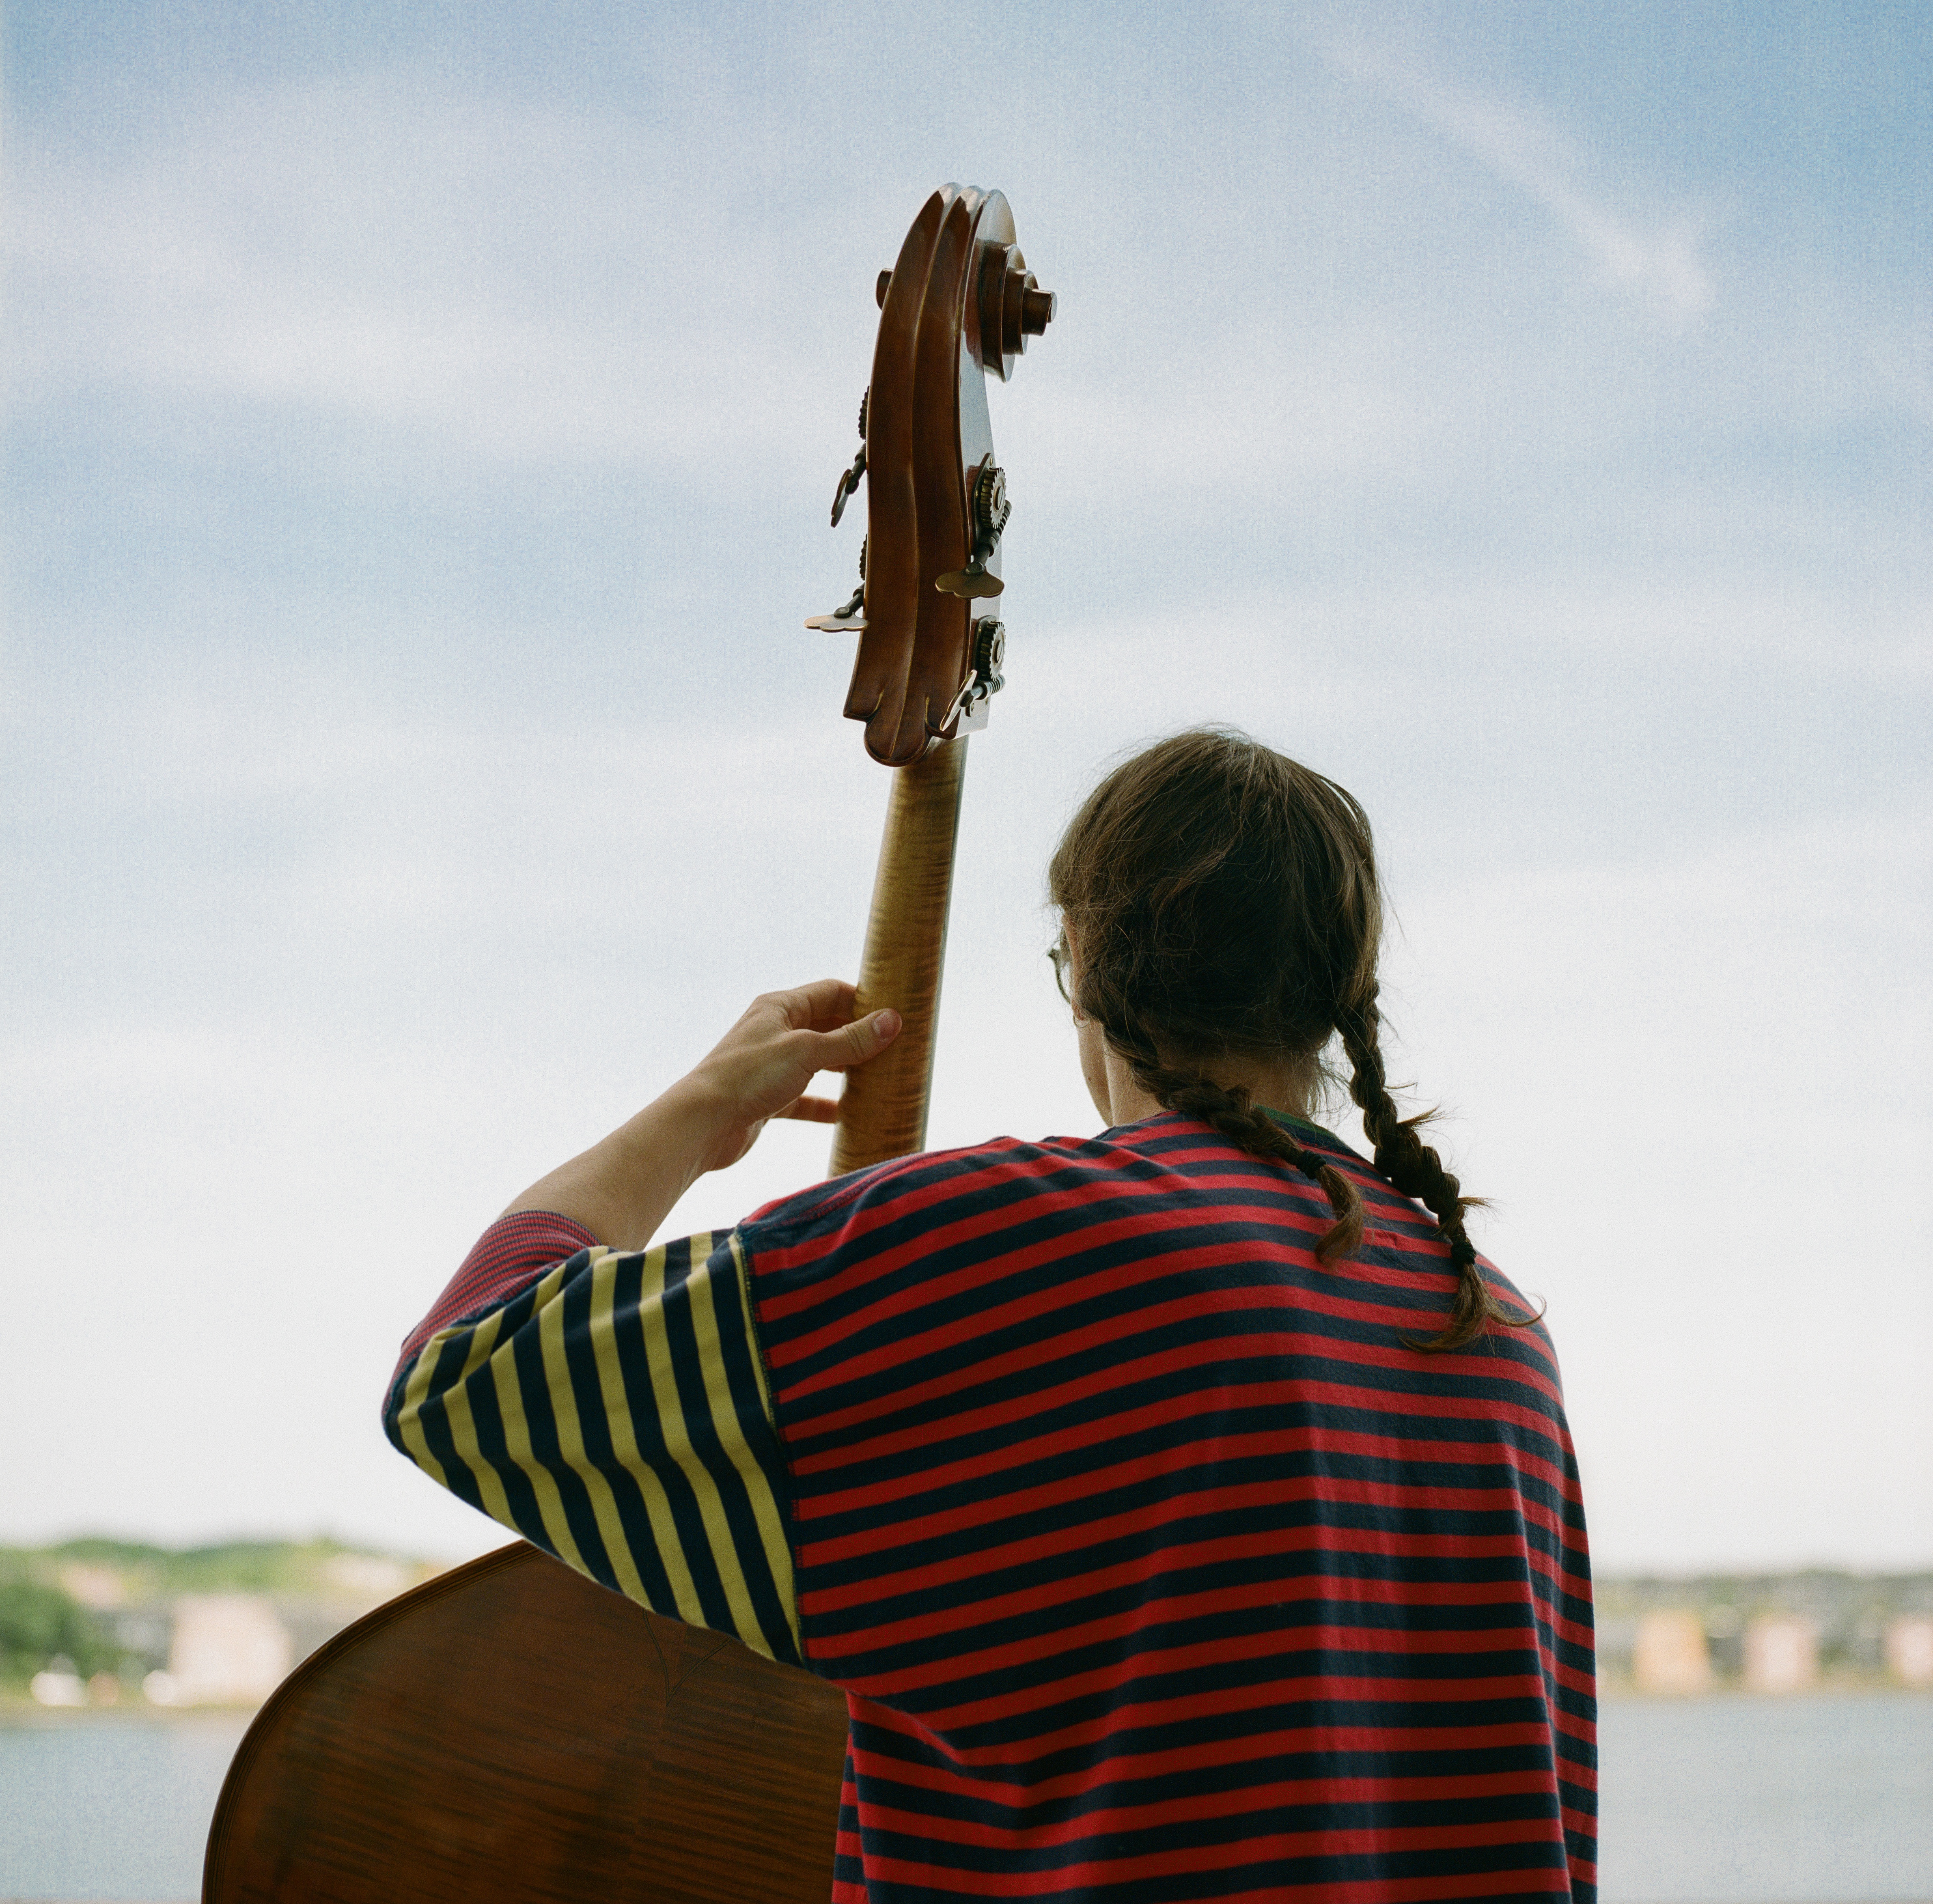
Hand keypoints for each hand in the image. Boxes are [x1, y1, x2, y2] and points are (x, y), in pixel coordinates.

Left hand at [679, 981, 901, 1172]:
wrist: (703, 1123)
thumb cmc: (747, 1076)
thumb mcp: (807, 1051)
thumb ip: (850, 1039)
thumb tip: (891, 1021)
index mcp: (780, 1007)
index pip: (829, 992)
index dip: (862, 999)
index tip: (893, 1013)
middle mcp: (774, 1032)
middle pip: (825, 1026)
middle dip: (857, 1035)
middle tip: (894, 1046)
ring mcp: (771, 1066)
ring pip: (817, 1062)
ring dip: (844, 1068)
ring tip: (878, 1076)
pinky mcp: (768, 1098)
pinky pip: (804, 1098)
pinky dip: (825, 1105)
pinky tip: (847, 1115)